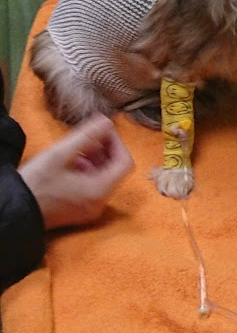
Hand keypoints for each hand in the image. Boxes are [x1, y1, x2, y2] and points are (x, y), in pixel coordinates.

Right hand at [20, 115, 133, 230]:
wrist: (14, 210)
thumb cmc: (36, 183)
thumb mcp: (61, 153)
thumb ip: (88, 135)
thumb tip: (107, 121)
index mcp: (100, 191)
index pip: (125, 162)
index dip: (116, 142)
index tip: (101, 130)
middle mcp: (99, 203)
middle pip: (114, 170)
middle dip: (104, 149)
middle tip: (87, 136)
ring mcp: (89, 209)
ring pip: (103, 177)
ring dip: (94, 159)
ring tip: (75, 149)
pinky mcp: (79, 211)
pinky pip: (92, 186)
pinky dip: (86, 171)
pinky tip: (69, 163)